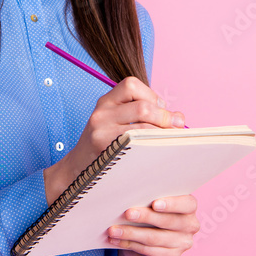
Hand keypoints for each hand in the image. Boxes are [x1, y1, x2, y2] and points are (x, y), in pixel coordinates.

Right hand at [42, 76, 184, 204]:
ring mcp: (100, 130)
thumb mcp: (115, 123)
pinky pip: (134, 142)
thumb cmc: (103, 147)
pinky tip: (154, 151)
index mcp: (106, 101)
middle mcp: (101, 112)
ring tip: (168, 140)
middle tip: (175, 128)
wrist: (76, 171)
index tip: (161, 110)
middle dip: (164, 117)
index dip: (152, 95)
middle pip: (142, 106)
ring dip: (161, 132)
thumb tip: (178, 116)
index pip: (132, 84)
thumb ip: (143, 114)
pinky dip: (150, 145)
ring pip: (141, 125)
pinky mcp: (103, 147)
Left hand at [109, 194, 199, 255]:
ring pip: (154, 238)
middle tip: (128, 213)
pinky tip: (117, 240)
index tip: (154, 204)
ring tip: (114, 230)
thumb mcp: (153, 200)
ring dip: (131, 233)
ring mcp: (182, 243)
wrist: (150, 231)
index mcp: (189, 207)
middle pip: (167, 222)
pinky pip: (148, 252)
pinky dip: (129, 245)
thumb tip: (129, 196)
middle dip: (145, 217)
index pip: (187, 204)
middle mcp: (190, 226)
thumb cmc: (151, 208)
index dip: (171, 204)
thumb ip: (149, 198)